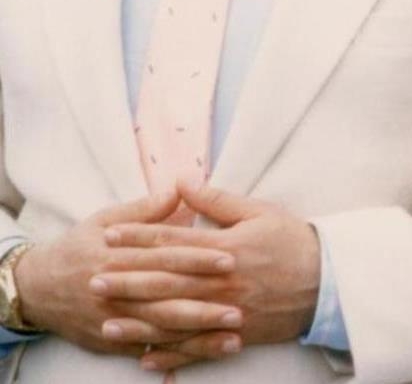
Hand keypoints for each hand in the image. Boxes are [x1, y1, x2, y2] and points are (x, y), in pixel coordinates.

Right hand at [15, 190, 236, 356]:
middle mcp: (118, 290)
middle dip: (205, 304)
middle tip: (240, 305)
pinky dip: (174, 356)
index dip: (199, 257)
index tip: (231, 258)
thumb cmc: (78, 247)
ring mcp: (115, 320)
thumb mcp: (105, 219)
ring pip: (162, 330)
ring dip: (199, 336)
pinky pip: (148, 351)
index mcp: (120, 255)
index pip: (166, 256)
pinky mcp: (112, 342)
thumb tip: (178, 189)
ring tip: (233, 337)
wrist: (38, 286)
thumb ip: (144, 210)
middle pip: (167, 297)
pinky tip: (201, 356)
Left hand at [98, 182, 320, 372]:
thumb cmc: (292, 240)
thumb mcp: (257, 211)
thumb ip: (216, 199)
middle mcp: (221, 282)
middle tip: (94, 279)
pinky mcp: (236, 335)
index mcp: (224, 248)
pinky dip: (171, 355)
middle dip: (127, 281)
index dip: (139, 237)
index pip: (172, 241)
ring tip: (107, 323)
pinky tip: (145, 358)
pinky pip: (199, 348)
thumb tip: (182, 182)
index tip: (109, 234)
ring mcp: (227, 312)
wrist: (329, 282)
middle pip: (166, 282)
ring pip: (176, 320)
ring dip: (140, 323)